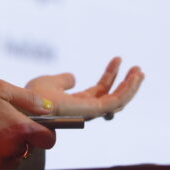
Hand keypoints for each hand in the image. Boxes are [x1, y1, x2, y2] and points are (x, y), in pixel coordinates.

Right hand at [0, 79, 56, 169]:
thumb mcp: (0, 88)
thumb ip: (28, 99)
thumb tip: (47, 107)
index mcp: (20, 128)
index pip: (48, 140)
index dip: (45, 133)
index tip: (36, 127)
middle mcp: (12, 149)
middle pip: (28, 149)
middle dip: (22, 138)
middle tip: (4, 123)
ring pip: (12, 158)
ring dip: (7, 148)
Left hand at [25, 56, 143, 119]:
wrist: (29, 103)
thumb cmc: (34, 96)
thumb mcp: (51, 82)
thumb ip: (64, 80)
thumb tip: (73, 77)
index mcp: (78, 103)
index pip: (100, 90)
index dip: (110, 75)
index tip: (118, 58)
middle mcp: (87, 109)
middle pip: (113, 98)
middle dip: (127, 84)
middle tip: (138, 69)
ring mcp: (92, 111)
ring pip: (119, 101)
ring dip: (132, 87)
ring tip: (140, 71)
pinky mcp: (94, 110)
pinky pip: (116, 101)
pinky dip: (128, 89)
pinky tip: (134, 77)